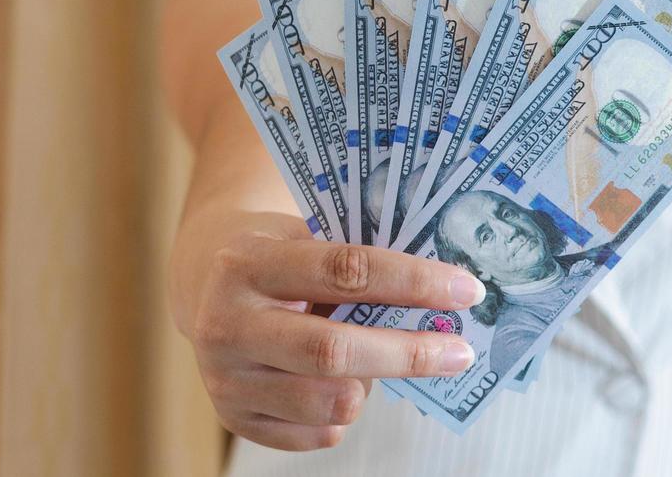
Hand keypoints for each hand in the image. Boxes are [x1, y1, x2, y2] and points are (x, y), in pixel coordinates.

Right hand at [184, 214, 483, 450]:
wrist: (206, 282)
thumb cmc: (282, 254)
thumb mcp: (307, 237)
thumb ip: (360, 263)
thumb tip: (445, 296)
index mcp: (251, 262)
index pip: (345, 270)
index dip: (412, 282)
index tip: (466, 290)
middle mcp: (229, 322)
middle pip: (334, 350)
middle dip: (409, 353)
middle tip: (460, 351)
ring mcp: (225, 376)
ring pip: (328, 401)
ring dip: (375, 386)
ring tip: (385, 362)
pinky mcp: (233, 417)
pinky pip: (315, 434)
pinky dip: (344, 415)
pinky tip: (345, 385)